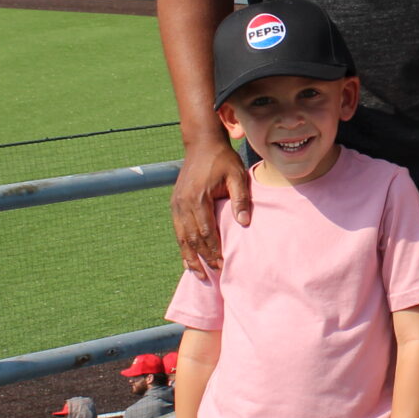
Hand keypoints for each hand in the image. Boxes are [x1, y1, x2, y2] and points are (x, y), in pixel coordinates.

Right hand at [174, 137, 250, 272]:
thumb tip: (244, 223)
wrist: (201, 143)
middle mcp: (183, 203)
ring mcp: (176, 204)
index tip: (223, 264)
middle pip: (192, 238)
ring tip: (198, 274)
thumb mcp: (237, 175)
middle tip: (215, 273)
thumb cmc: (222, 160)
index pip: (206, 232)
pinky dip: (183, 246)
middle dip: (203, 258)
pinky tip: (187, 259)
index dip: (214, 250)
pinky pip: (177, 230)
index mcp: (198, 198)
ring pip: (182, 237)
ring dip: (189, 257)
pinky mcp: (175, 203)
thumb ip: (241, 199)